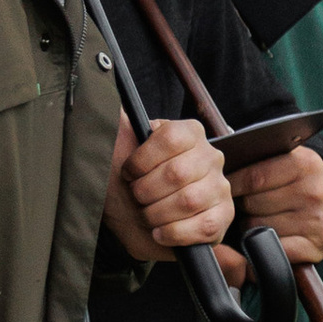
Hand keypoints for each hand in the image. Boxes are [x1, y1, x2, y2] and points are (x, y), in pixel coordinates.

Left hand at [104, 115, 231, 263]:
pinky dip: (174, 232)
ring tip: (148, 215)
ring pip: (190, 201)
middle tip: (137, 197)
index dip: (142, 161)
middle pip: (178, 173)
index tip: (128, 172)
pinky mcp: (223, 217)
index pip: (171, 138)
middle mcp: (210, 157)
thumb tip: (99, 89)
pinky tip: (161, 231)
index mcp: (189, 134)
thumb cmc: (126, 183)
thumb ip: (114, 120)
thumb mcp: (116, 147)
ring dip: (157, 214)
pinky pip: (203, 226)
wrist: (132, 219)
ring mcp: (220, 188)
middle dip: (146, 191)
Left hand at [228, 145, 322, 265]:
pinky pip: (271, 249)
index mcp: (305, 164)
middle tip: (247, 205)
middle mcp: (315, 191)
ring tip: (260, 219)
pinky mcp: (318, 244)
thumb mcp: (277, 161)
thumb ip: (251, 160)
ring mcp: (318, 220)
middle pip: (253, 204)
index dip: (232, 186)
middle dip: (242, 206)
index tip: (222, 189)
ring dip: (249, 227)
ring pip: (257, 228)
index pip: (253, 178)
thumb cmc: (289, 183)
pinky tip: (269, 238)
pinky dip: (263, 247)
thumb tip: (215, 161)